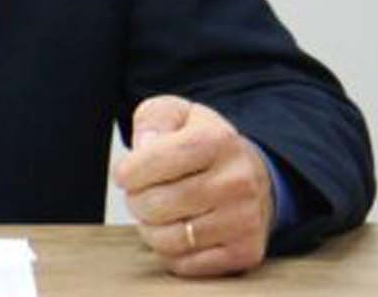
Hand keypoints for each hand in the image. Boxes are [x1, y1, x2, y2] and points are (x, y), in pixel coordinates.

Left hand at [111, 95, 273, 276]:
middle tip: (142, 193)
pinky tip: (178, 230)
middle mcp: (237, 180)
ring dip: (149, 228)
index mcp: (218, 140)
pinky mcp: (244, 251)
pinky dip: (170, 251)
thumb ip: (152, 120)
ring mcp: (244, 219)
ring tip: (157, 212)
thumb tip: (144, 146)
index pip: (155, 160)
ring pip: (167, 239)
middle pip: (155, 204)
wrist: (252, 173)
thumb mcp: (176, 114)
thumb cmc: (204, 144)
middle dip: (136, 200)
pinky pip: (184, 264)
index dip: (128, 171)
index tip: (126, 173)